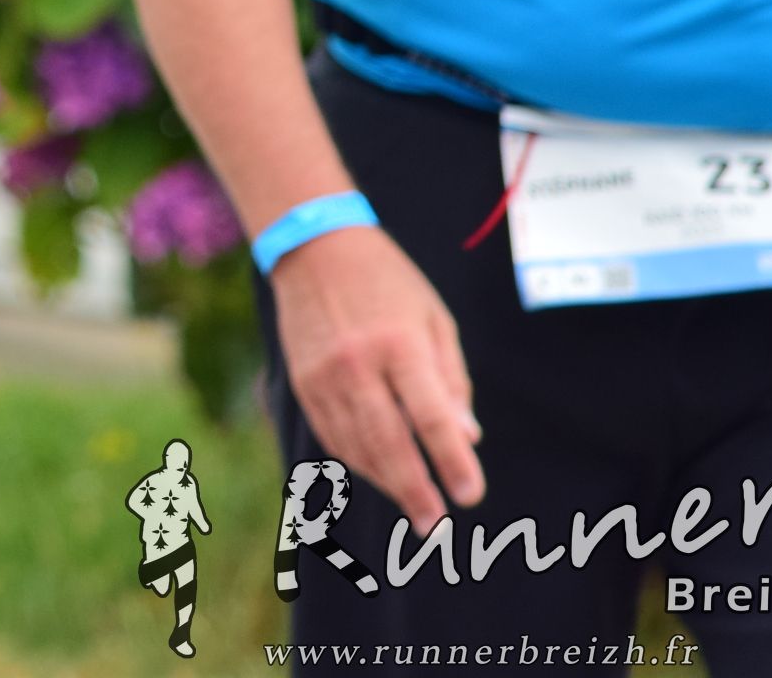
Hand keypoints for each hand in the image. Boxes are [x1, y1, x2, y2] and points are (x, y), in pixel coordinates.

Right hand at [270, 223, 483, 528]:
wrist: (314, 247)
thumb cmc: (388, 282)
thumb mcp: (434, 319)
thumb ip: (451, 379)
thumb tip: (466, 437)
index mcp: (400, 344)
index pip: (431, 417)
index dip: (452, 461)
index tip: (470, 495)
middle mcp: (358, 364)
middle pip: (389, 442)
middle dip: (415, 489)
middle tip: (435, 525)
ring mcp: (323, 375)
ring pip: (356, 445)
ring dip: (386, 481)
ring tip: (414, 507)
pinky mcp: (302, 381)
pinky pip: (331, 434)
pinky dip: (356, 460)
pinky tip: (378, 474)